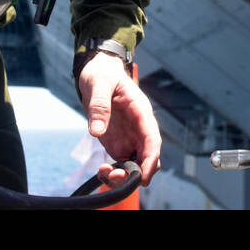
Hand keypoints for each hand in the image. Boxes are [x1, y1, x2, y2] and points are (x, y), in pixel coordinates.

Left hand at [78, 51, 160, 187]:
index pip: (152, 138)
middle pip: (147, 156)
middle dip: (137, 172)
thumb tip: (97, 131)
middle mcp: (138, 127)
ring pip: (136, 163)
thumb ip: (99, 106)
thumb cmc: (102, 74)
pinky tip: (101, 171)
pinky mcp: (117, 142)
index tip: (144, 175)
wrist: (97, 73)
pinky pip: (121, 163)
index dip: (151, 158)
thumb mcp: (98, 84)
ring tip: (104, 174)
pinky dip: (113, 172)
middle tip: (115, 176)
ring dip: (124, 175)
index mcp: (140, 111)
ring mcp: (129, 137)